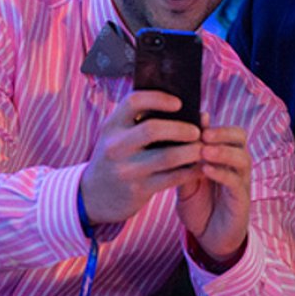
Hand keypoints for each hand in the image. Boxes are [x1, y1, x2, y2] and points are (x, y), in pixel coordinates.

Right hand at [79, 90, 202, 224]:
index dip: (159, 98)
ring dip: (191, 151)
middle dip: (181, 128)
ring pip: (167, 156)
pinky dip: (191, 171)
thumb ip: (139, 121)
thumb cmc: (115, 158)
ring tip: (201, 148)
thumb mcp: (117, 136)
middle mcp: (116, 146)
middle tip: (197, 131)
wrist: (93, 197)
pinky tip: (200, 167)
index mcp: (112, 126)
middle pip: (153, 129)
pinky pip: (172, 178)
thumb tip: (185, 108)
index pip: (134, 101)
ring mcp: (127, 170)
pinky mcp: (138, 190)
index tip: (178, 103)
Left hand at [176, 113, 251, 263]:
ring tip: (204, 149)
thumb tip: (172, 137)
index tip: (196, 117)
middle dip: (222, 132)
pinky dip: (222, 173)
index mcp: (223, 155)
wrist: (208, 238)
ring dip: (222, 151)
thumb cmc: (199, 206)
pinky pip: (236, 181)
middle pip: (240, 137)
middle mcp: (236, 164)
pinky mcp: (242, 199)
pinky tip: (206, 170)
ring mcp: (241, 181)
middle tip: (203, 133)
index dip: (212, 122)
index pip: (224, 129)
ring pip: (241, 157)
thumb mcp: (186, 181)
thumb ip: (184, 162)